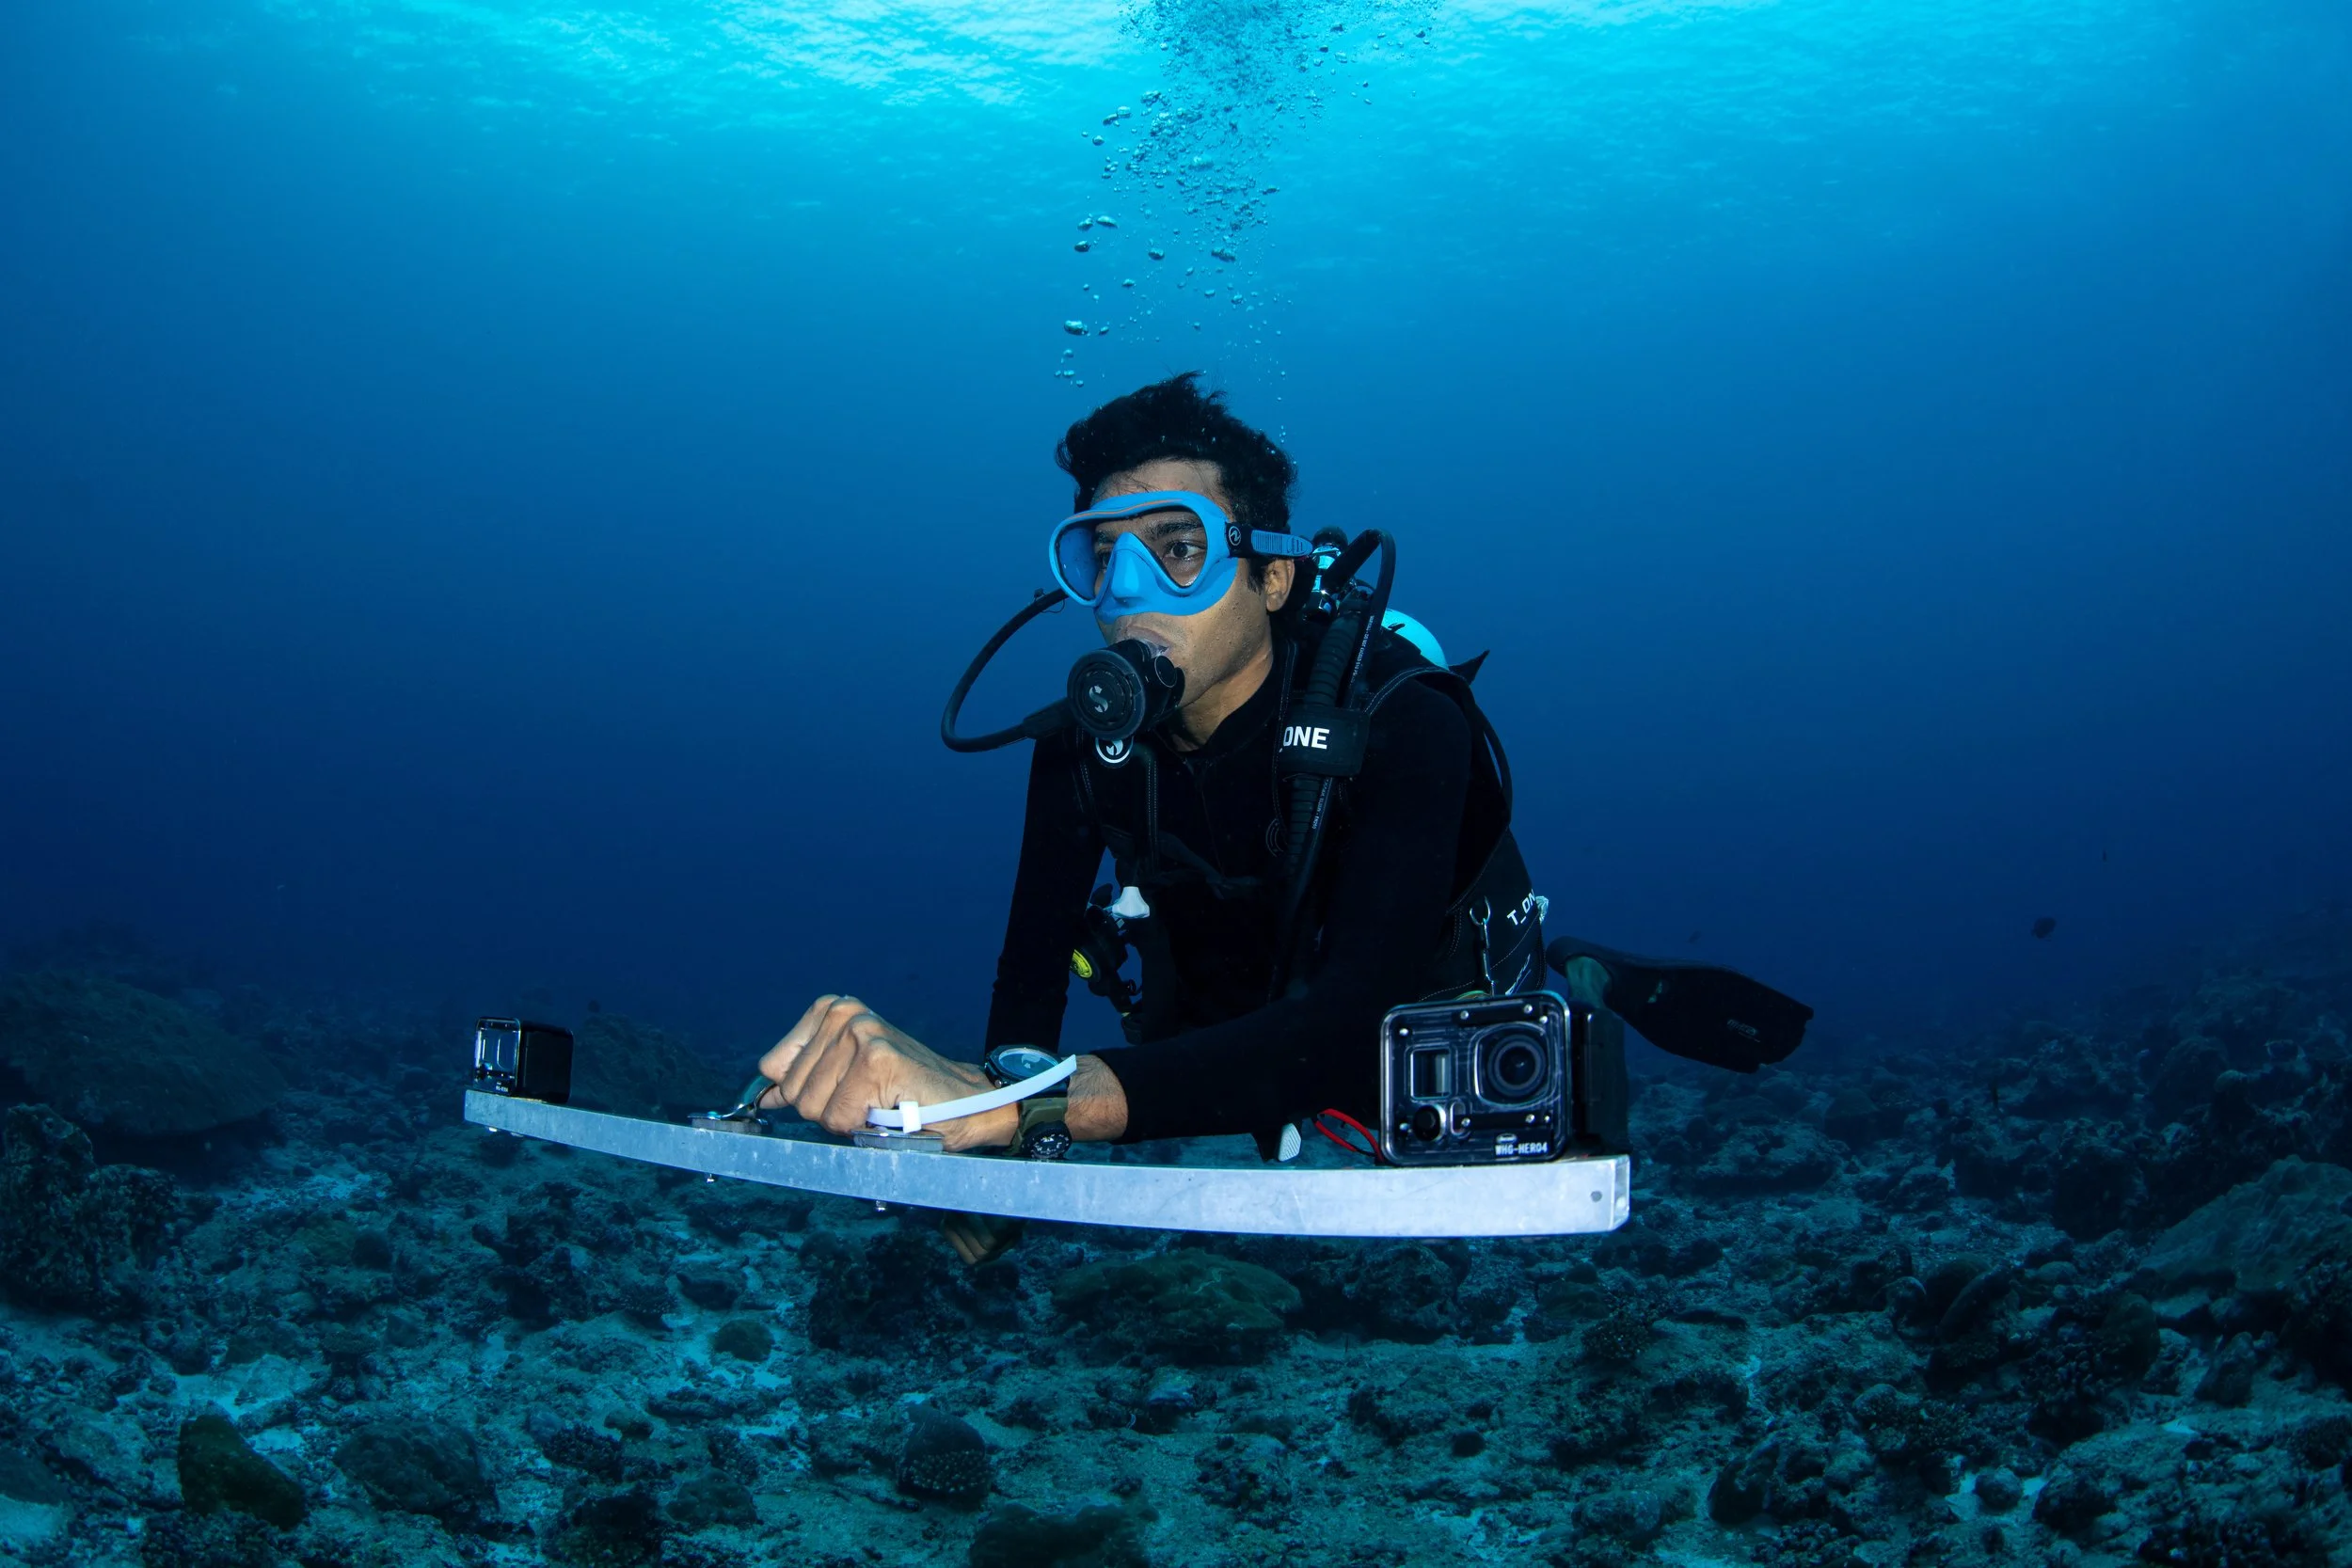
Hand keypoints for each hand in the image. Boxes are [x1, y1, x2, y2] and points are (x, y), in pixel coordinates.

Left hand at [753, 996, 1015, 1151]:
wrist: (963, 1103)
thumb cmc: (903, 1094)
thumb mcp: (843, 1078)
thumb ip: (804, 1081)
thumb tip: (764, 1096)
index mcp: (831, 1011)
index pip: (772, 1066)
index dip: (801, 1092)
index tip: (840, 1090)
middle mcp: (844, 1014)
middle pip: (793, 1090)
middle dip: (824, 1109)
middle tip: (866, 1100)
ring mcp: (861, 1034)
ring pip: (813, 1106)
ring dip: (844, 1118)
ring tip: (878, 1103)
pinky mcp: (877, 1059)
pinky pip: (839, 1116)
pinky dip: (860, 1125)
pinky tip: (888, 1109)